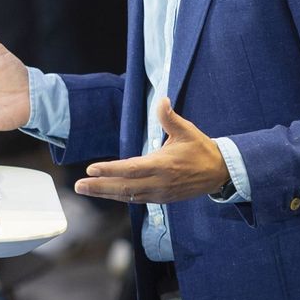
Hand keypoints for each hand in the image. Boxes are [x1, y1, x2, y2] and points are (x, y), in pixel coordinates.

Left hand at [75, 98, 229, 203]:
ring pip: (128, 196)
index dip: (110, 170)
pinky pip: (136, 199)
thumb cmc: (201, 149)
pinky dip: (119, 197)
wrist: (220, 173)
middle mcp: (159, 183)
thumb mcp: (187, 130)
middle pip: (124, 187)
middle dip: (100, 186)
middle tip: (79, 186)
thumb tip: (162, 100)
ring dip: (105, 193)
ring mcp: (160, 193)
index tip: (91, 168)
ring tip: (85, 189)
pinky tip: (105, 193)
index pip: (131, 169)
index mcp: (163, 165)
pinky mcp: (162, 199)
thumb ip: (170, 117)